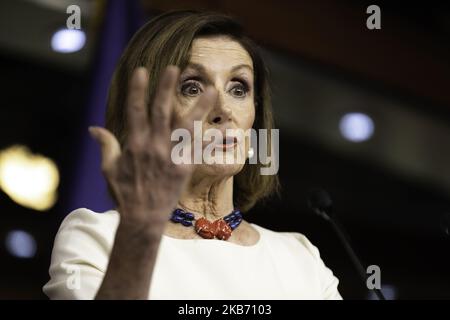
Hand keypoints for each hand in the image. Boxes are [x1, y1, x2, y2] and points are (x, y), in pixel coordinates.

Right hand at [89, 66, 216, 230]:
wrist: (143, 218)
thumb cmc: (124, 193)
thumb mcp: (109, 169)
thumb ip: (106, 145)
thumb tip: (93, 128)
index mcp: (135, 144)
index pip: (136, 111)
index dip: (139, 90)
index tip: (142, 71)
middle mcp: (155, 147)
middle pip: (161, 112)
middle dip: (167, 89)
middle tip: (174, 68)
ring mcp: (172, 156)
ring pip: (187, 127)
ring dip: (199, 107)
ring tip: (211, 90)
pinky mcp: (186, 167)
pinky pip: (201, 150)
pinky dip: (213, 139)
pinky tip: (226, 128)